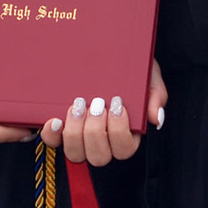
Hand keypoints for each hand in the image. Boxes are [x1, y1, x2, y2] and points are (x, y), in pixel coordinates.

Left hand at [39, 60, 166, 165]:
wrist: (109, 51)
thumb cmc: (132, 68)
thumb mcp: (148, 76)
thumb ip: (155, 95)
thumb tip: (155, 118)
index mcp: (126, 133)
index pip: (124, 149)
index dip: (119, 133)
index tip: (117, 105)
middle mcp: (103, 140)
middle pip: (99, 157)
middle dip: (95, 132)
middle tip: (96, 103)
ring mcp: (81, 137)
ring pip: (76, 154)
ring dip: (75, 133)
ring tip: (77, 105)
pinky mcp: (61, 128)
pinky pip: (53, 142)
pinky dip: (52, 134)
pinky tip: (55, 119)